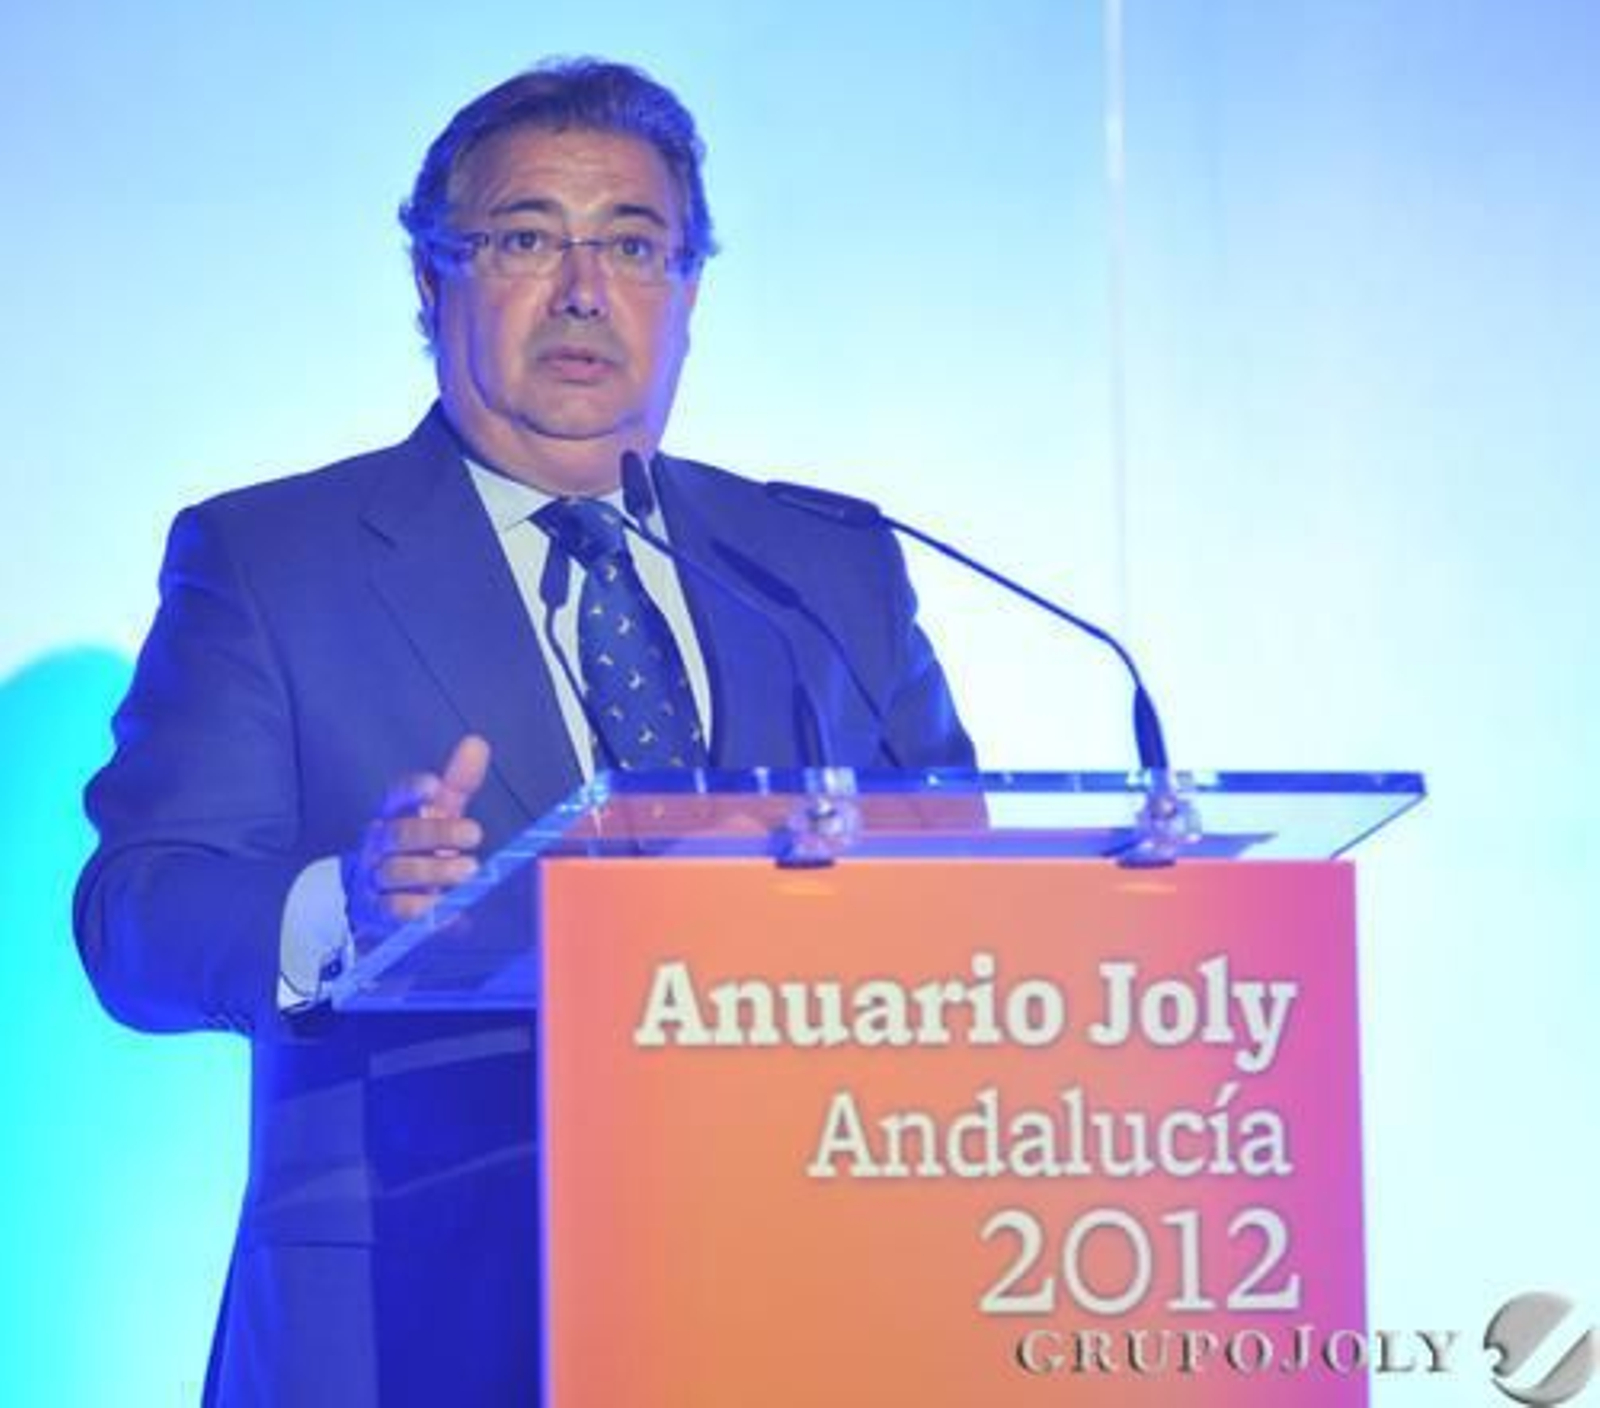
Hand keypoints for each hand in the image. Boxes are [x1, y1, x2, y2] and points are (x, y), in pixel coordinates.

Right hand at [344, 735, 490, 945]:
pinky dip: (424, 911)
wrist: (372, 894)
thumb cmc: (416, 846)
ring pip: (397, 872)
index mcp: (393, 814)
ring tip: (470, 870)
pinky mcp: (378, 911)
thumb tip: (477, 743)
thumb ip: (457, 782)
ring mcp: (375, 878)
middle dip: (436, 834)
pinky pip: (396, 911)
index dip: (411, 790)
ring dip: (433, 871)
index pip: (396, 797)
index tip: (433, 786)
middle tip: (475, 834)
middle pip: (400, 835)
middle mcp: (379, 844)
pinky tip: (453, 911)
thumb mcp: (438, 813)